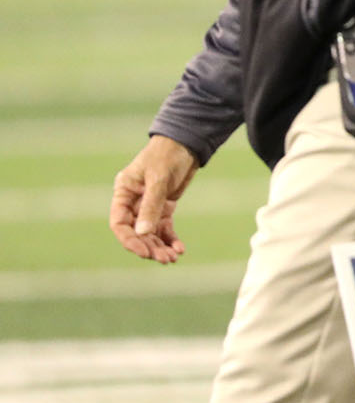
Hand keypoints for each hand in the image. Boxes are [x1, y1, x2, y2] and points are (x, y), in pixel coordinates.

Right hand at [109, 135, 199, 263]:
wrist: (187, 143)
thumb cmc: (167, 155)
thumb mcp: (159, 179)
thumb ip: (151, 206)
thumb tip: (143, 233)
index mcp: (123, 192)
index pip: (119, 223)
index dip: (130, 240)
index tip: (144, 252)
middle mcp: (133, 202)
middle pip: (136, 232)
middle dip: (149, 247)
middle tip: (165, 259)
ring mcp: (148, 205)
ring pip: (151, 233)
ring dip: (160, 246)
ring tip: (173, 258)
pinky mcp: (164, 206)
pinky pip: (164, 227)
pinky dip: (171, 239)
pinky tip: (180, 249)